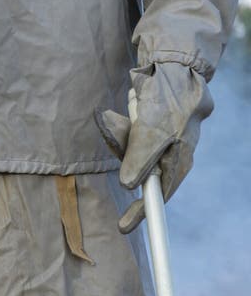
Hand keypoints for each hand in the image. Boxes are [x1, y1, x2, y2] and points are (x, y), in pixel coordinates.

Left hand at [95, 61, 212, 232]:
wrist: (172, 68)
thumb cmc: (169, 103)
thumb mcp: (153, 132)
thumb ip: (140, 158)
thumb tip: (128, 185)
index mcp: (177, 163)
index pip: (158, 197)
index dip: (141, 213)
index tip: (122, 227)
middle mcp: (167, 155)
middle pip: (137, 168)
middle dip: (125, 151)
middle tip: (119, 127)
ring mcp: (154, 140)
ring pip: (128, 147)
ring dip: (122, 131)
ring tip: (135, 108)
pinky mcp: (142, 125)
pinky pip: (124, 130)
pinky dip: (120, 121)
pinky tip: (130, 104)